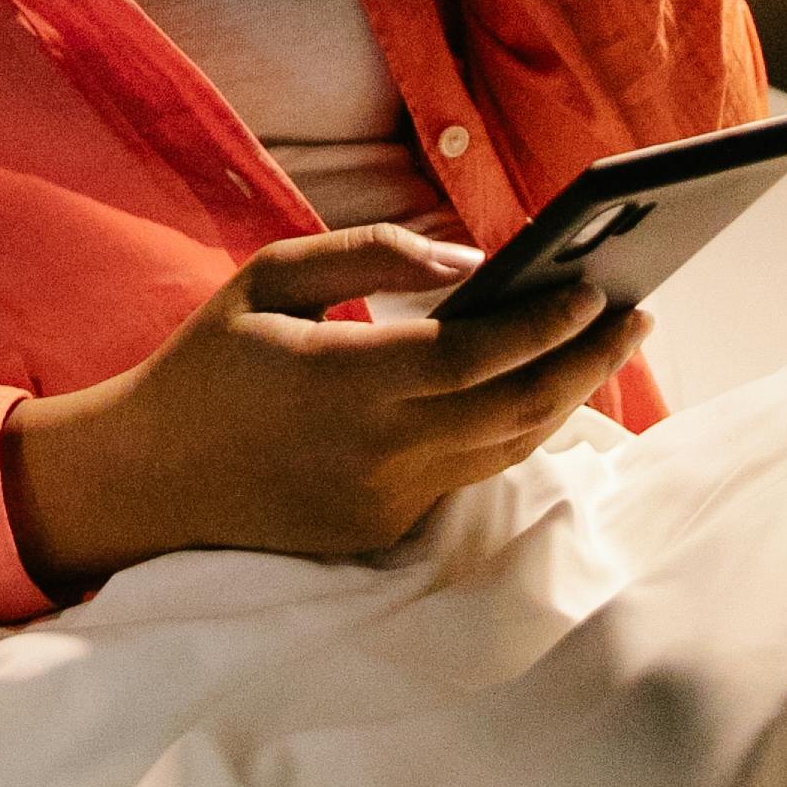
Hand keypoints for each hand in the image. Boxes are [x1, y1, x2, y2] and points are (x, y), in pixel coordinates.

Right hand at [0, 226, 643, 593]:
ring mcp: (383, 502)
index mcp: (343, 382)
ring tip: (604, 347)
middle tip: (638, 315)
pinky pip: (467, 476)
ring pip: (505, 451)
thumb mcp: (270, 275)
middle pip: (515, 411)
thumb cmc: (209, 361)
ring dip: (564, 399)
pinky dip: (513, 432)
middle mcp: (375, 451)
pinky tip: (541, 391)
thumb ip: (372, 254)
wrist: (147, 479)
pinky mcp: (383, 532)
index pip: (476, 357)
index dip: (546, 326)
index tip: (597, 289)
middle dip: (586, 362)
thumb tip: (473, 261)